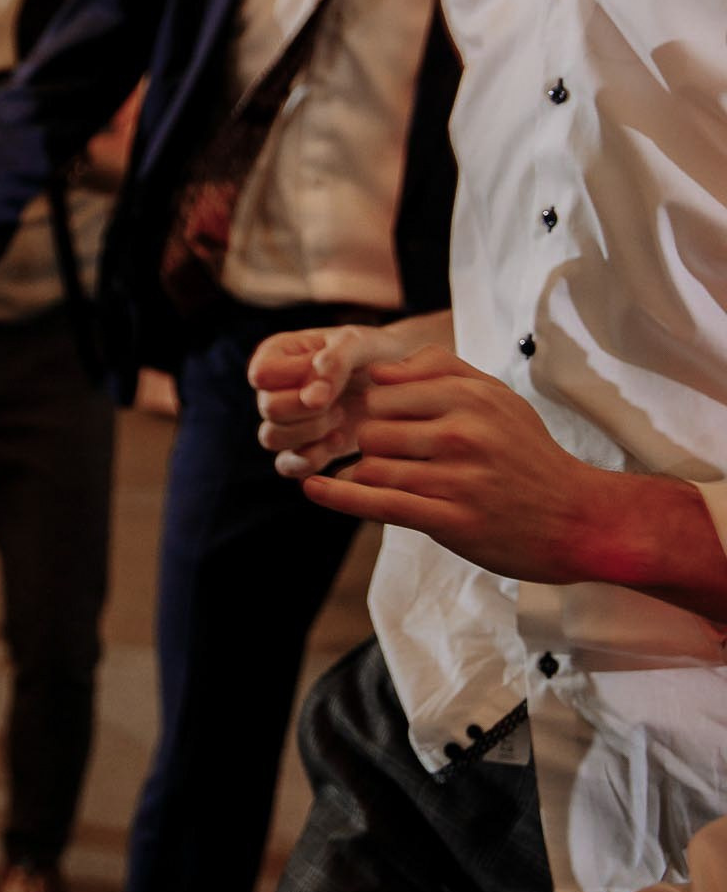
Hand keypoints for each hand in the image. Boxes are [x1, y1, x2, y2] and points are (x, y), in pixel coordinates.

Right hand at [249, 323, 413, 477]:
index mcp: (276, 352)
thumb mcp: (360, 342)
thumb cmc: (375, 353)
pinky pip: (285, 465)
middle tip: (339, 403)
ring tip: (340, 416)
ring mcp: (283, 419)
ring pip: (270, 438)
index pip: (262, 375)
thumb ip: (336, 360)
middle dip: (309, 410)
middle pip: (268, 408)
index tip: (329, 384)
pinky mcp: (298, 448)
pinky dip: (311, 458)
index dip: (295, 383)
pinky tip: (339, 440)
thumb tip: (311, 396)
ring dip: (310, 432)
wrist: (400, 382)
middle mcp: (272, 386)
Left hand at [298, 347, 615, 584]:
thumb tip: (378, 370)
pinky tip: (313, 488)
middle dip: (374, 445)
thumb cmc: (527, 453)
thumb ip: (439, 370)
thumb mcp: (496, 396)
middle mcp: (462, 434)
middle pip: (371, 430)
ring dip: (371, 475)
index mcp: (470, 398)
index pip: (382, 393)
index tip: (388, 423)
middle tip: (401, 458)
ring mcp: (456, 479)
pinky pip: (379, 504)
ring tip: (399, 479)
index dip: (377, 409)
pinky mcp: (450, 521)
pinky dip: (339, 497)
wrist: (578, 519)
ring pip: (372, 467)